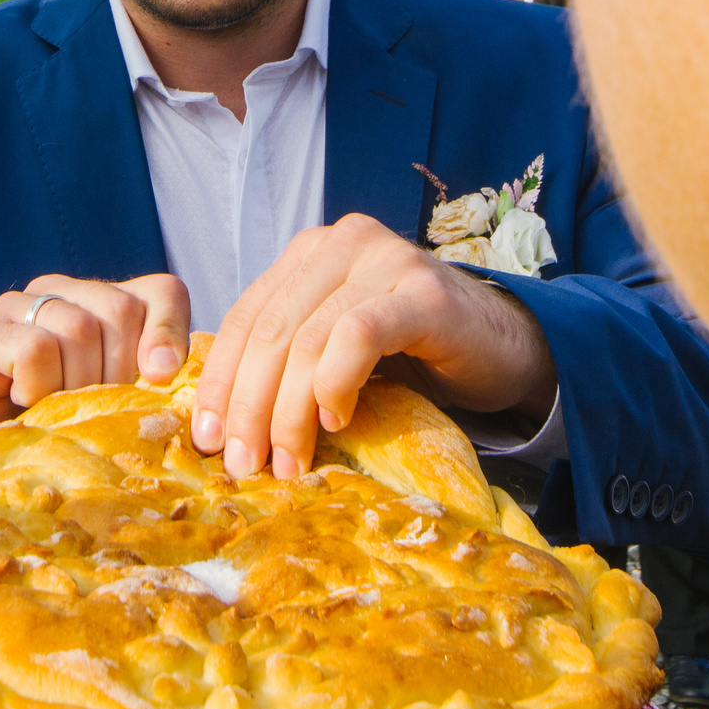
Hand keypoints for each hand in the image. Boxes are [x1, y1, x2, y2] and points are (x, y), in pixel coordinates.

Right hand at [0, 274, 191, 440]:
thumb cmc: (65, 437)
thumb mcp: (123, 407)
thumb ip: (155, 383)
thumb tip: (181, 374)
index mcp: (105, 302)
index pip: (162, 291)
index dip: (169, 333)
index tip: (159, 380)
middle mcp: (63, 293)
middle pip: (120, 310)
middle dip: (117, 373)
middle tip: (92, 409)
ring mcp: (20, 308)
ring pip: (78, 328)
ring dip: (75, 387)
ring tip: (56, 410)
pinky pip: (35, 348)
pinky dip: (38, 387)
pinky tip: (26, 404)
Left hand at [190, 215, 556, 480]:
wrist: (503, 345)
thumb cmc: (413, 352)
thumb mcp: (337, 344)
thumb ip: (288, 358)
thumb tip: (219, 421)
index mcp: (309, 253)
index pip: (245, 316)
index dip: (219, 379)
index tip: (204, 438)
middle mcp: (342, 244)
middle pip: (271, 331)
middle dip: (248, 405)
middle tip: (243, 464)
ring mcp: (384, 260)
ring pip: (308, 339)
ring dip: (288, 411)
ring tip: (287, 461)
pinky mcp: (423, 293)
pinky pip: (359, 336)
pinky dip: (336, 383)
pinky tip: (335, 421)